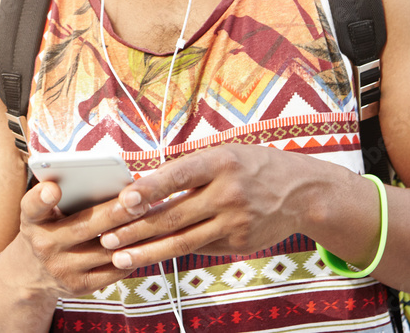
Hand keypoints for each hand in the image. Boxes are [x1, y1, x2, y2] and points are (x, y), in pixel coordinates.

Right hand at [10, 180, 148, 298]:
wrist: (33, 273)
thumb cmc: (49, 227)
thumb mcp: (44, 211)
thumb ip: (64, 195)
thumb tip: (104, 179)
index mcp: (33, 220)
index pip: (32, 207)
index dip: (41, 198)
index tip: (54, 188)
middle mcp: (44, 245)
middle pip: (82, 227)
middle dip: (112, 213)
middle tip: (137, 200)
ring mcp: (62, 269)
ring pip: (104, 251)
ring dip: (130, 234)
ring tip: (149, 216)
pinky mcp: (79, 286)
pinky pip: (112, 271)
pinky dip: (132, 255)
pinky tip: (146, 240)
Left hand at [98, 144, 318, 269]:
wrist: (303, 193)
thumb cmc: (253, 167)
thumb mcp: (225, 154)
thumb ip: (189, 169)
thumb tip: (144, 186)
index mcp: (221, 162)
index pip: (178, 176)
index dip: (149, 189)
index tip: (124, 200)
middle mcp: (228, 193)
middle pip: (173, 215)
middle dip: (136, 229)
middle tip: (107, 236)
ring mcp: (235, 222)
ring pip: (182, 241)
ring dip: (147, 251)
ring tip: (119, 255)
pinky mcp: (239, 243)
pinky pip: (199, 247)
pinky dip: (172, 251)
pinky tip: (150, 255)